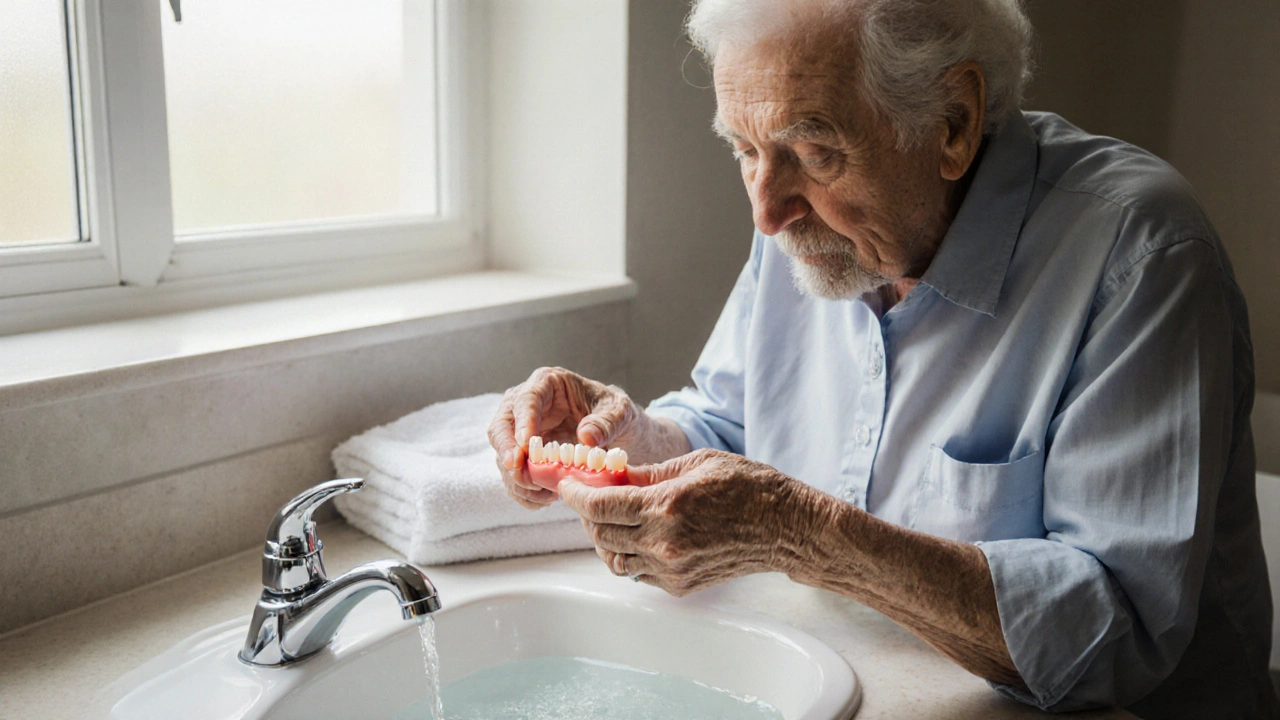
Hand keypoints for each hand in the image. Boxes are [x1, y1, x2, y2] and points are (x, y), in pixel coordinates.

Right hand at [488, 367, 647, 509]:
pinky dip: (524, 492)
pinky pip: (513, 476)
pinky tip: (545, 500)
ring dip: (518, 479)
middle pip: (501, 427)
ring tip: (547, 494)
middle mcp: (525, 406)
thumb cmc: (615, 413)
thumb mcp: (620, 413)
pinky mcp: (522, 457)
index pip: (526, 399)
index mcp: (547, 383)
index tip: (526, 445)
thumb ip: (606, 422)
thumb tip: (586, 437)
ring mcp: (520, 432)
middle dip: (507, 452)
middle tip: (521, 474)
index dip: (523, 422)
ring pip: (504, 456)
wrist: (618, 433)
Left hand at [558, 449, 820, 595]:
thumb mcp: (695, 463)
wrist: (786, 528)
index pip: (600, 506)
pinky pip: (638, 573)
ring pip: (614, 559)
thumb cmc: (748, 487)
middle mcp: (664, 543)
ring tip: (614, 517)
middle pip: (600, 535)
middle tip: (588, 496)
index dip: (576, 494)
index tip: (568, 484)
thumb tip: (610, 475)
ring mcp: (672, 569)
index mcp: (667, 506)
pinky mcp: (681, 585)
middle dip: (587, 515)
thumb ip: (647, 474)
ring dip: (605, 538)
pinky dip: (630, 554)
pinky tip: (640, 535)